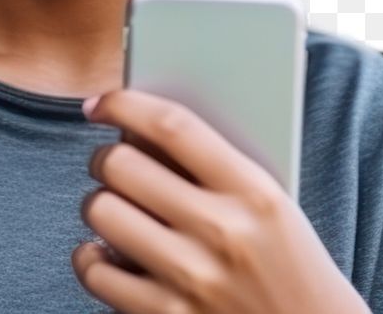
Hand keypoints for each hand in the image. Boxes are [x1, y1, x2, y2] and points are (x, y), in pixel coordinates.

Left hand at [72, 88, 370, 313]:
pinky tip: (106, 254)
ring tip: (114, 208)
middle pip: (123, 165)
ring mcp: (192, 279)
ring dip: (99, 205)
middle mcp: (222, 231)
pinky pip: (97, 273)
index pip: (173, 125)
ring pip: (102, 211)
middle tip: (111, 164)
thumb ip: (216, 168)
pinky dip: (91, 258)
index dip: (125, 104)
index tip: (102, 103)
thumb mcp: (271, 208)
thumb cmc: (291, 270)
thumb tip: (138, 130)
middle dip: (105, 158)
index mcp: (254, 192)